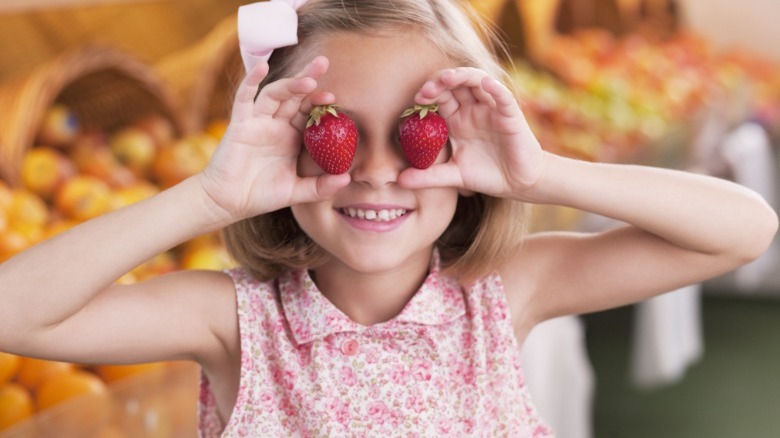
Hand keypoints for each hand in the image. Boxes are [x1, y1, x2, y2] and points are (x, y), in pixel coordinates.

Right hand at [198, 56, 349, 222]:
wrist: (229, 203)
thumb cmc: (261, 195)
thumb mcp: (296, 192)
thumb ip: (321, 187)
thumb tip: (347, 179)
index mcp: (291, 136)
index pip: (308, 111)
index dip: (320, 102)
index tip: (335, 100)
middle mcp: (275, 124)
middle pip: (294, 95)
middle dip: (309, 78)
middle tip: (324, 62)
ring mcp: (257, 122)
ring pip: (274, 94)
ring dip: (290, 84)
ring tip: (308, 80)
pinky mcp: (240, 124)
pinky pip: (245, 97)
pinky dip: (251, 80)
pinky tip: (262, 67)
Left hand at [398, 68, 546, 199]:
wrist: (518, 183)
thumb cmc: (486, 175)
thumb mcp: (453, 176)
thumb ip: (428, 177)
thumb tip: (399, 181)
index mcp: (456, 119)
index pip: (439, 98)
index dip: (427, 95)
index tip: (415, 102)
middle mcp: (472, 109)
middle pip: (454, 84)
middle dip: (439, 83)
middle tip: (425, 91)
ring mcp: (491, 109)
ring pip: (477, 81)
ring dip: (462, 76)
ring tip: (447, 79)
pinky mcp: (510, 115)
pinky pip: (503, 96)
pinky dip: (495, 88)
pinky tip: (486, 83)